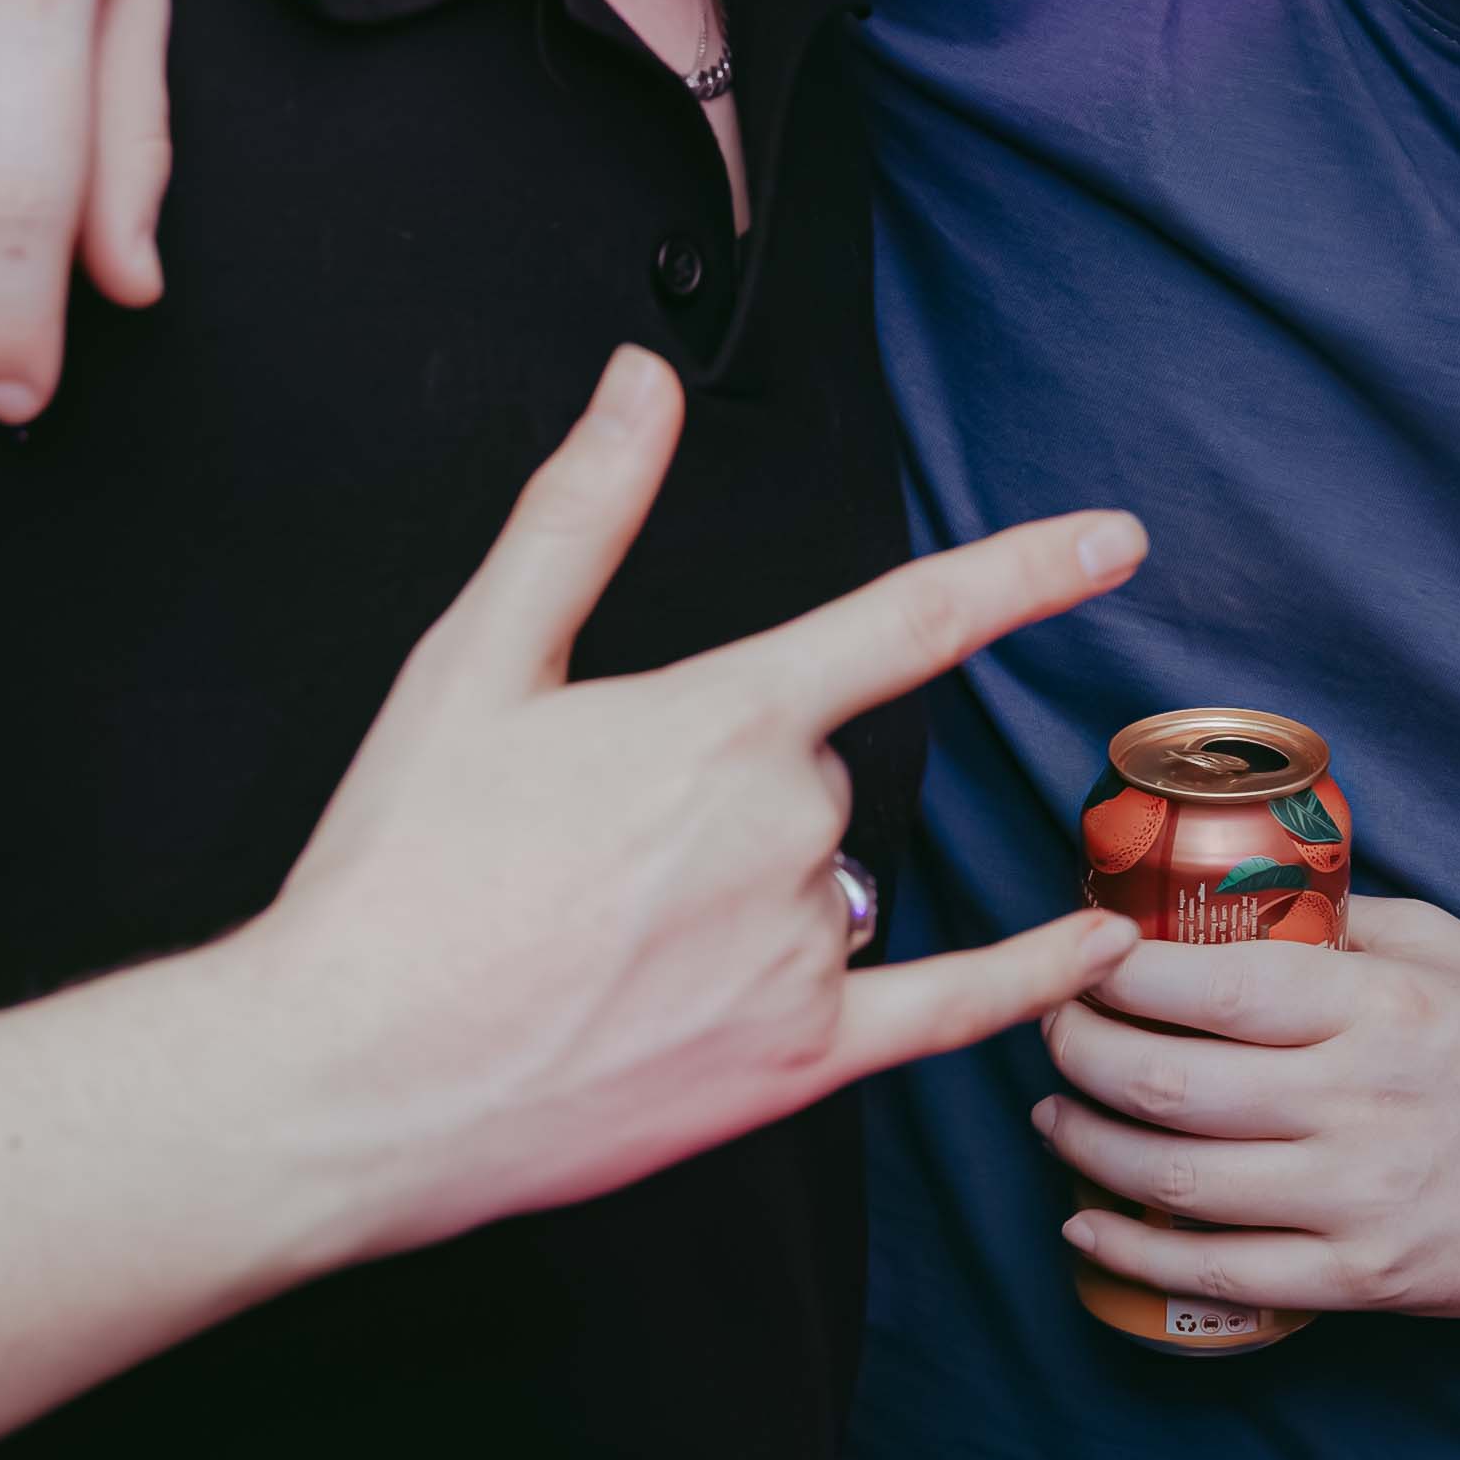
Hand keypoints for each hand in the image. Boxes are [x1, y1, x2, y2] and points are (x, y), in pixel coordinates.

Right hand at [255, 352, 1146, 1250]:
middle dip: (730, 785)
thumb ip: (582, 511)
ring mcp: (799, 954)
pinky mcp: (792, 1064)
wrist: (344, 1079)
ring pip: (828, 878)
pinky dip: (1024, 978)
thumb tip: (640, 380)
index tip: (1115, 538)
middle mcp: (786, 831)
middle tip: (588, 844)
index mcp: (723, 720)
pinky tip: (1093, 950)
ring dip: (755, 888)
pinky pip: (945, 1010)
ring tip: (605, 939)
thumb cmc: (398, 869)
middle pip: (815, 770)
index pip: (909, 619)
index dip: (1024, 569)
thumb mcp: (475, 660)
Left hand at [1034, 892, 1459, 1316]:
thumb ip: (1334, 926)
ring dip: (1085, 1145)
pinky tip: (1086, 1218)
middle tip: (1052, 1029)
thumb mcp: (1441, 945)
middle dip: (1079, 1053)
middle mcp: (1362, 1102)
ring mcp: (1360, 1199)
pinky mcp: (1364, 1279)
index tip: (1077, 956)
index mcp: (1379, 1007)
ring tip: (1055, 1113)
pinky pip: (1215, 1273)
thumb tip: (1219, 906)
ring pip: (1174, 1180)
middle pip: (1166, 1085)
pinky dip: (1131, 1246)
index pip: (1209, 987)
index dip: (1114, 975)